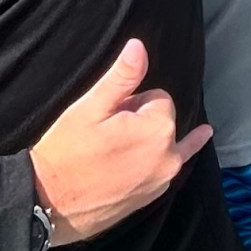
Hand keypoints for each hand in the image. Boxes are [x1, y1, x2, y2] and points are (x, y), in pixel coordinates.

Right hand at [28, 39, 211, 245]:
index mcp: (158, 130)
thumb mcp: (90, 108)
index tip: (107, 119)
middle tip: (103, 136)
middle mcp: (169, 157)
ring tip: (116, 149)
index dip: (130, 103)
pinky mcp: (153, 196)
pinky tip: (202, 135)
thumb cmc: (66, 153)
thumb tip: (139, 46)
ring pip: (162, 141)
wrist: (48, 204)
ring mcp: (162, 180)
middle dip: (137, 120)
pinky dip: (170, 154)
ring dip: (146, 138)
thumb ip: (121, 77)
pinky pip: (168, 166)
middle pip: (160, 119)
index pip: (156, 97)